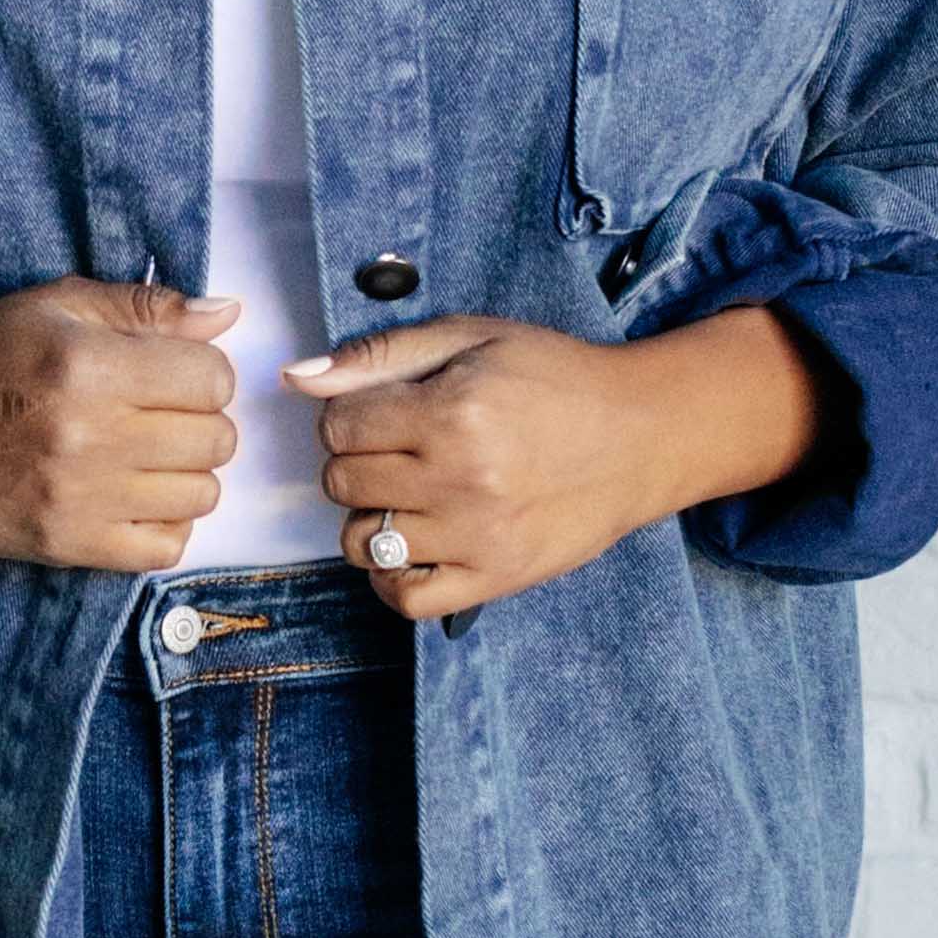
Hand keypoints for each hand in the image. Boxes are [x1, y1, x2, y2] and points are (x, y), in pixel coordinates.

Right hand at [0, 273, 242, 567]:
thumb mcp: (57, 306)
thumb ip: (146, 307)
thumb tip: (227, 314)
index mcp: (88, 365)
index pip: (212, 378)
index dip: (201, 371)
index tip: (171, 372)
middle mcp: (87, 435)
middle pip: (215, 438)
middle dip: (199, 420)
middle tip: (159, 413)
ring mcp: (78, 498)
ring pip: (202, 495)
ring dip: (186, 473)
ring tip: (145, 455)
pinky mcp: (67, 545)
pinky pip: (167, 548)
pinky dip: (165, 523)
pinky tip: (135, 496)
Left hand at [279, 304, 832, 622]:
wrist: (641, 434)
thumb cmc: (554, 377)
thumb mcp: (472, 339)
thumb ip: (380, 356)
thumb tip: (296, 378)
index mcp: (451, 411)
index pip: (338, 425)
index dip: (347, 414)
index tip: (378, 412)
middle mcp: (460, 479)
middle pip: (342, 482)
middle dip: (354, 461)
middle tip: (393, 449)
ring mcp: (476, 536)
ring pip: (362, 542)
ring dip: (369, 516)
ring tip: (405, 494)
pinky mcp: (495, 578)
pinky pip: (406, 598)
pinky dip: (390, 577)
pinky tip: (408, 545)